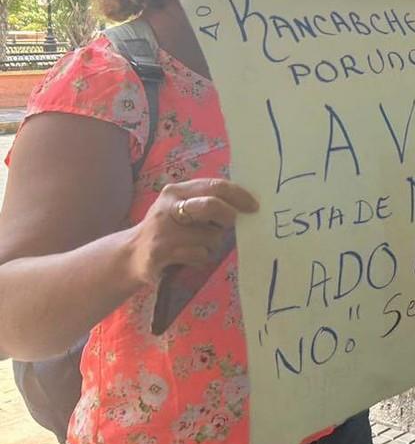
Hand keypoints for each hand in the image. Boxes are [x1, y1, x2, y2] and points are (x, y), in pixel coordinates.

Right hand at [125, 179, 257, 287]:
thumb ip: (207, 201)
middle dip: (229, 216)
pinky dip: (201, 257)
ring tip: (197, 245)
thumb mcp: (182, 209)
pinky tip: (187, 257)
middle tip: (235, 224)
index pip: (215, 186)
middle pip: (212, 206)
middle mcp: (168, 207)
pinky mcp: (161, 252)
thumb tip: (246, 203)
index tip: (254, 206)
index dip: (238, 195)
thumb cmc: (167, 230)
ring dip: (212, 244)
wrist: (130, 256)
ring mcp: (163, 230)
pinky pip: (200, 254)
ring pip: (210, 236)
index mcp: (176, 191)